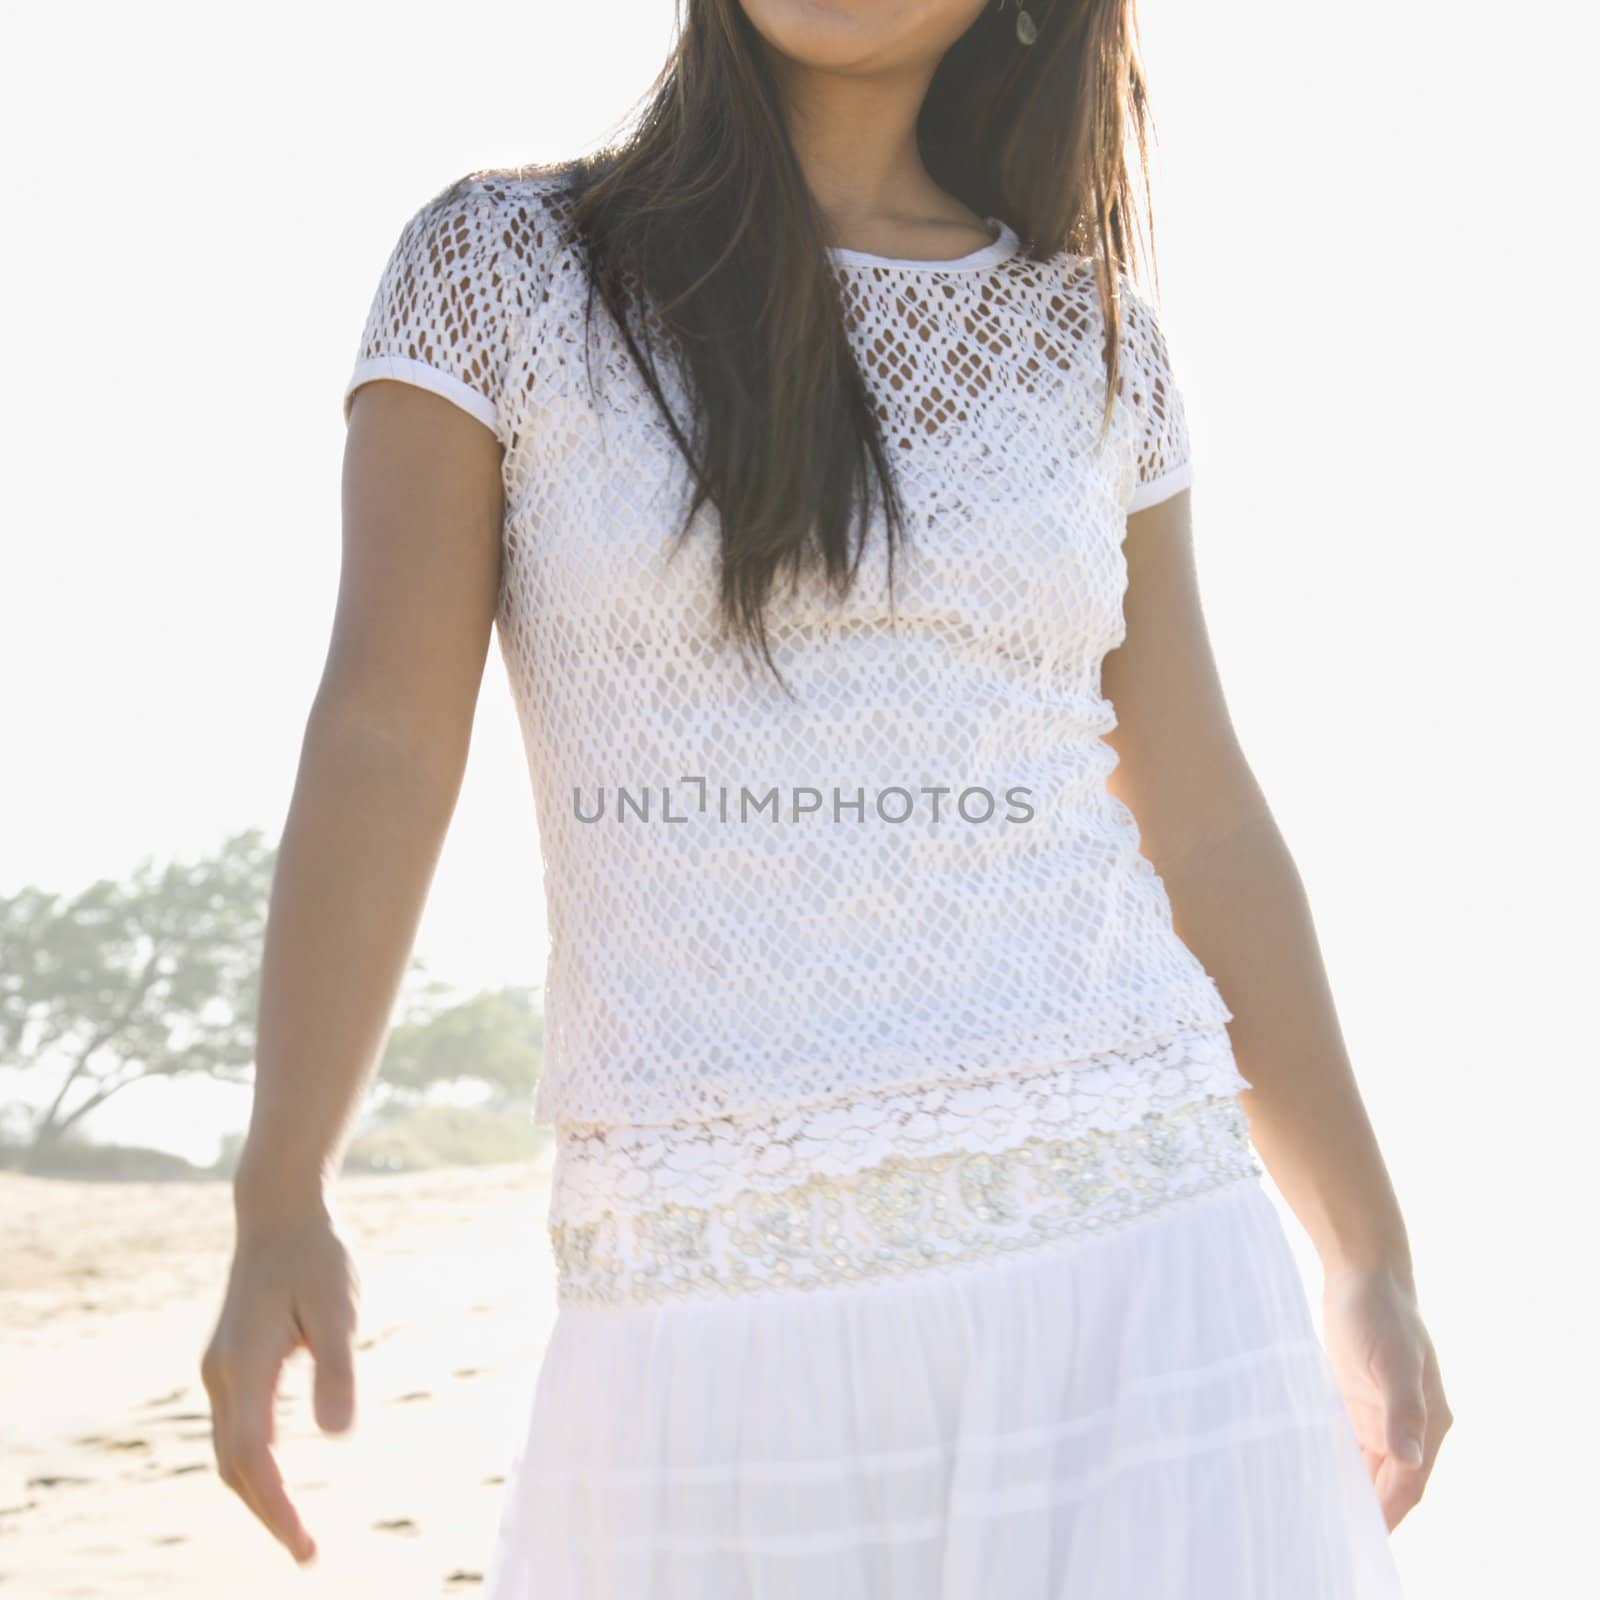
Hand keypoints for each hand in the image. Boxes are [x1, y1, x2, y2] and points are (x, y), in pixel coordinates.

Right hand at [199, 1206, 360, 1563]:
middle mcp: (223, 1375)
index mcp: (245, 1367)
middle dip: (267, 1511)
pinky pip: (236, 1428)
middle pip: (234, 1464)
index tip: (304, 1546)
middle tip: (307, 1552)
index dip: (275, 1508)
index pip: (252, 1458)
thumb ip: (336, 1368)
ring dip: (258, 1491)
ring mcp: (222, 1368)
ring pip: (229, 1450)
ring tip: (296, 1527)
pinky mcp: (232, 1361)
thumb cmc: (315, 1256)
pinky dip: (254, 1463)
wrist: (279, 1212)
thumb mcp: (338, 1307)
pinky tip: (280, 1476)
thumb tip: (337, 1438)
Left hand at [1321, 1263, 1450, 1528]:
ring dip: (1350, 1491)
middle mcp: (1408, 1426)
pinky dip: (1336, 1464)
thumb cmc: (1381, 1314)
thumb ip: (1401, 1411)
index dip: (1388, 1515)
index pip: (1408, 1485)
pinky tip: (1311, 1477)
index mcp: (1428, 1424)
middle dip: (1366, 1512)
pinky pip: (1348, 1443)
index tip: (1364, 1543)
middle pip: (1388, 1483)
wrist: (1362, 1273)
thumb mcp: (1391, 1362)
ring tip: (1318, 1520)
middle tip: (1333, 1540)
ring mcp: (1382, 1414)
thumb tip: (1409, 1459)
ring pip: (1367, 1467)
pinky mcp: (1357, 1400)